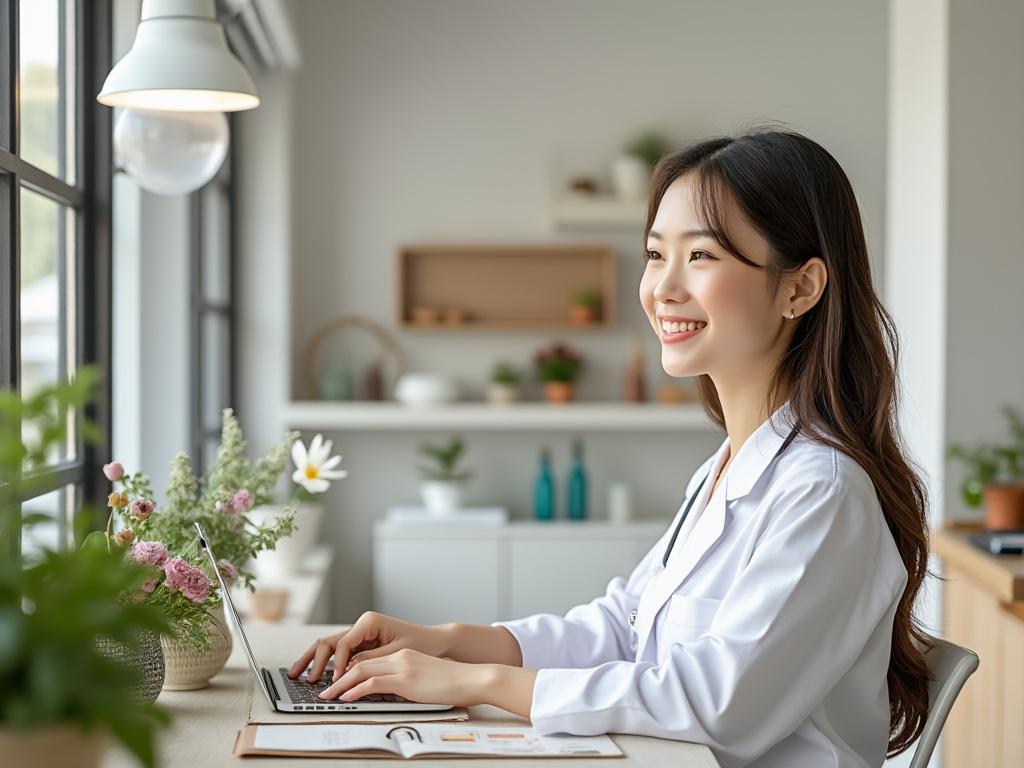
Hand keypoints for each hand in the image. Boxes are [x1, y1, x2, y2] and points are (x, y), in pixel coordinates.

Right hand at [287, 612, 450, 682]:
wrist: (435, 641)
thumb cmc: (421, 644)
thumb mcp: (396, 654)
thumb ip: (371, 660)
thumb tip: (348, 670)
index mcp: (369, 622)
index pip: (343, 644)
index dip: (336, 665)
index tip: (334, 682)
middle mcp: (362, 625)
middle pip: (329, 641)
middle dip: (313, 659)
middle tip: (299, 677)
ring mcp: (360, 634)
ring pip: (330, 646)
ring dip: (313, 660)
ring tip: (297, 673)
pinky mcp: (362, 644)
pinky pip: (340, 653)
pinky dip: (326, 663)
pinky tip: (315, 674)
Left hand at [316, 648, 492, 705]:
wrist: (471, 679)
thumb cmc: (454, 682)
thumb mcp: (424, 680)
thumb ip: (405, 683)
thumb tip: (389, 695)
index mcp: (404, 655)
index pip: (368, 660)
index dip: (349, 671)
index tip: (336, 682)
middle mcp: (400, 657)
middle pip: (359, 663)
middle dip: (338, 677)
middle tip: (324, 690)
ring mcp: (402, 666)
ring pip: (361, 671)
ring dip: (340, 685)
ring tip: (327, 696)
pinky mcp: (405, 679)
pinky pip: (372, 683)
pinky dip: (355, 690)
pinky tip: (345, 698)